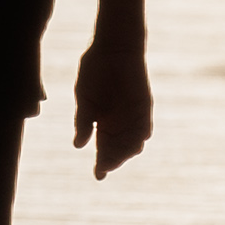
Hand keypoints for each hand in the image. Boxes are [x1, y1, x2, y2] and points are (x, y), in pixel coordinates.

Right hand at [72, 35, 148, 177]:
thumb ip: (83, 121)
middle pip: (119, 148)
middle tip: (106, 167)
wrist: (113, 49)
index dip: (102, 161)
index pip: (103, 147)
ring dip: (127, 151)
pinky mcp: (144, 105)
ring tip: (119, 159)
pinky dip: (142, 135)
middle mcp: (119, 121)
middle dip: (113, 159)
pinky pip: (145, 125)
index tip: (98, 175)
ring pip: (133, 141)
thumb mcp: (84, 98)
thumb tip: (78, 145)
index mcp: (102, 121)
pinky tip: (137, 142)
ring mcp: (133, 114)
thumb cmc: (95, 71)